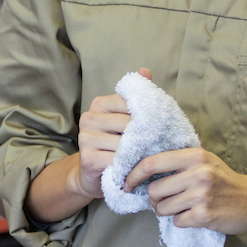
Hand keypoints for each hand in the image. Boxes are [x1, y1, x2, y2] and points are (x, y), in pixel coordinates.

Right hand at [68, 68, 151, 198]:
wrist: (92, 175)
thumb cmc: (114, 144)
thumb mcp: (125, 119)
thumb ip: (136, 97)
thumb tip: (145, 71)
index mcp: (98, 104)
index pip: (130, 104)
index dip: (147, 117)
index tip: (160, 127)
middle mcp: (88, 118)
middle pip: (128, 124)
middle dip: (146, 136)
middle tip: (161, 145)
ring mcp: (85, 138)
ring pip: (125, 144)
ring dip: (140, 153)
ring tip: (150, 158)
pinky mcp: (88, 158)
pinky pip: (118, 161)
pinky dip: (130, 167)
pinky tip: (136, 170)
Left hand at [124, 146, 246, 234]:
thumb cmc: (225, 180)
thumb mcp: (204, 161)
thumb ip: (178, 162)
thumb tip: (142, 171)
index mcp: (194, 156)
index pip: (151, 163)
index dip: (133, 175)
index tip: (126, 183)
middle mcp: (197, 173)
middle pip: (154, 190)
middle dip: (155, 199)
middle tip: (167, 200)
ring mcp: (201, 195)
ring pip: (162, 208)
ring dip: (167, 211)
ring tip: (183, 207)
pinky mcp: (204, 215)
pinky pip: (177, 221)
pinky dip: (182, 221)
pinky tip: (195, 215)